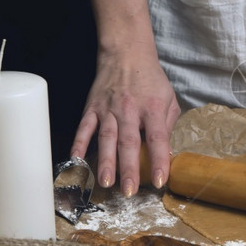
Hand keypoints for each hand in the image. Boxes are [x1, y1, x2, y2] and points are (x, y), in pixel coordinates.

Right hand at [70, 0, 180, 196]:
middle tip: (129, 192)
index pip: (158, 138)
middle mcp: (130, 110)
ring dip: (105, 162)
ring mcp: (108, 109)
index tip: (160, 181)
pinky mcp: (92, 108)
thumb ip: (168, 124)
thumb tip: (165, 151)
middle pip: (129, 143)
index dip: (159, 160)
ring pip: (106, 139)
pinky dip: (79, 144)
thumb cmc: (151, 79)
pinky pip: (84, 128)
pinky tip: (76, 159)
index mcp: (153, 109)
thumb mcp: (169, 99)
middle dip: (129, 169)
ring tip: (106, 183)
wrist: (126, 53)